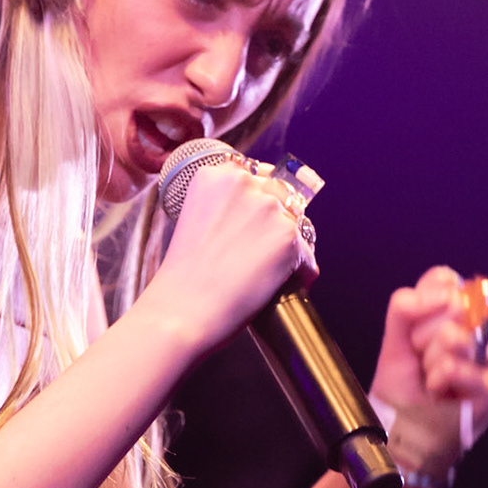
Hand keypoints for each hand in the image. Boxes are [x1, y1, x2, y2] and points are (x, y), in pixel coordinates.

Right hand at [140, 159, 316, 353]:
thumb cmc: (183, 277)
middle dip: (276, 222)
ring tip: (271, 274)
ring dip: (289, 247)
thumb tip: (261, 214)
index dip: (258, 202)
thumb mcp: (195, 220)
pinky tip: (284, 287)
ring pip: (296, 225)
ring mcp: (268, 209)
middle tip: (261, 254)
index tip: (255, 224)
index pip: (255, 176)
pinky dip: (300, 273)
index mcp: (215, 175)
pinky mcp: (288, 237)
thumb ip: (224, 207)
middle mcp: (244, 183)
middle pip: (280, 197)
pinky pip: (307, 256)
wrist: (181, 311)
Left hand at [369, 267, 487, 485]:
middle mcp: (475, 331)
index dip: (424, 301)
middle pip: (451, 305)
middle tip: (421, 363)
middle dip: (422, 338)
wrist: (403, 433)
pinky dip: (440, 382)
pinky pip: (457, 366)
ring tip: (431, 381)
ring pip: (454, 336)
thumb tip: (446, 293)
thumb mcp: (393, 342)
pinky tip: (441, 393)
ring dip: (430, 363)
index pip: (445, 280)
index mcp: (451, 315)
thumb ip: (406, 308)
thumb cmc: (401, 390)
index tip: (412, 331)